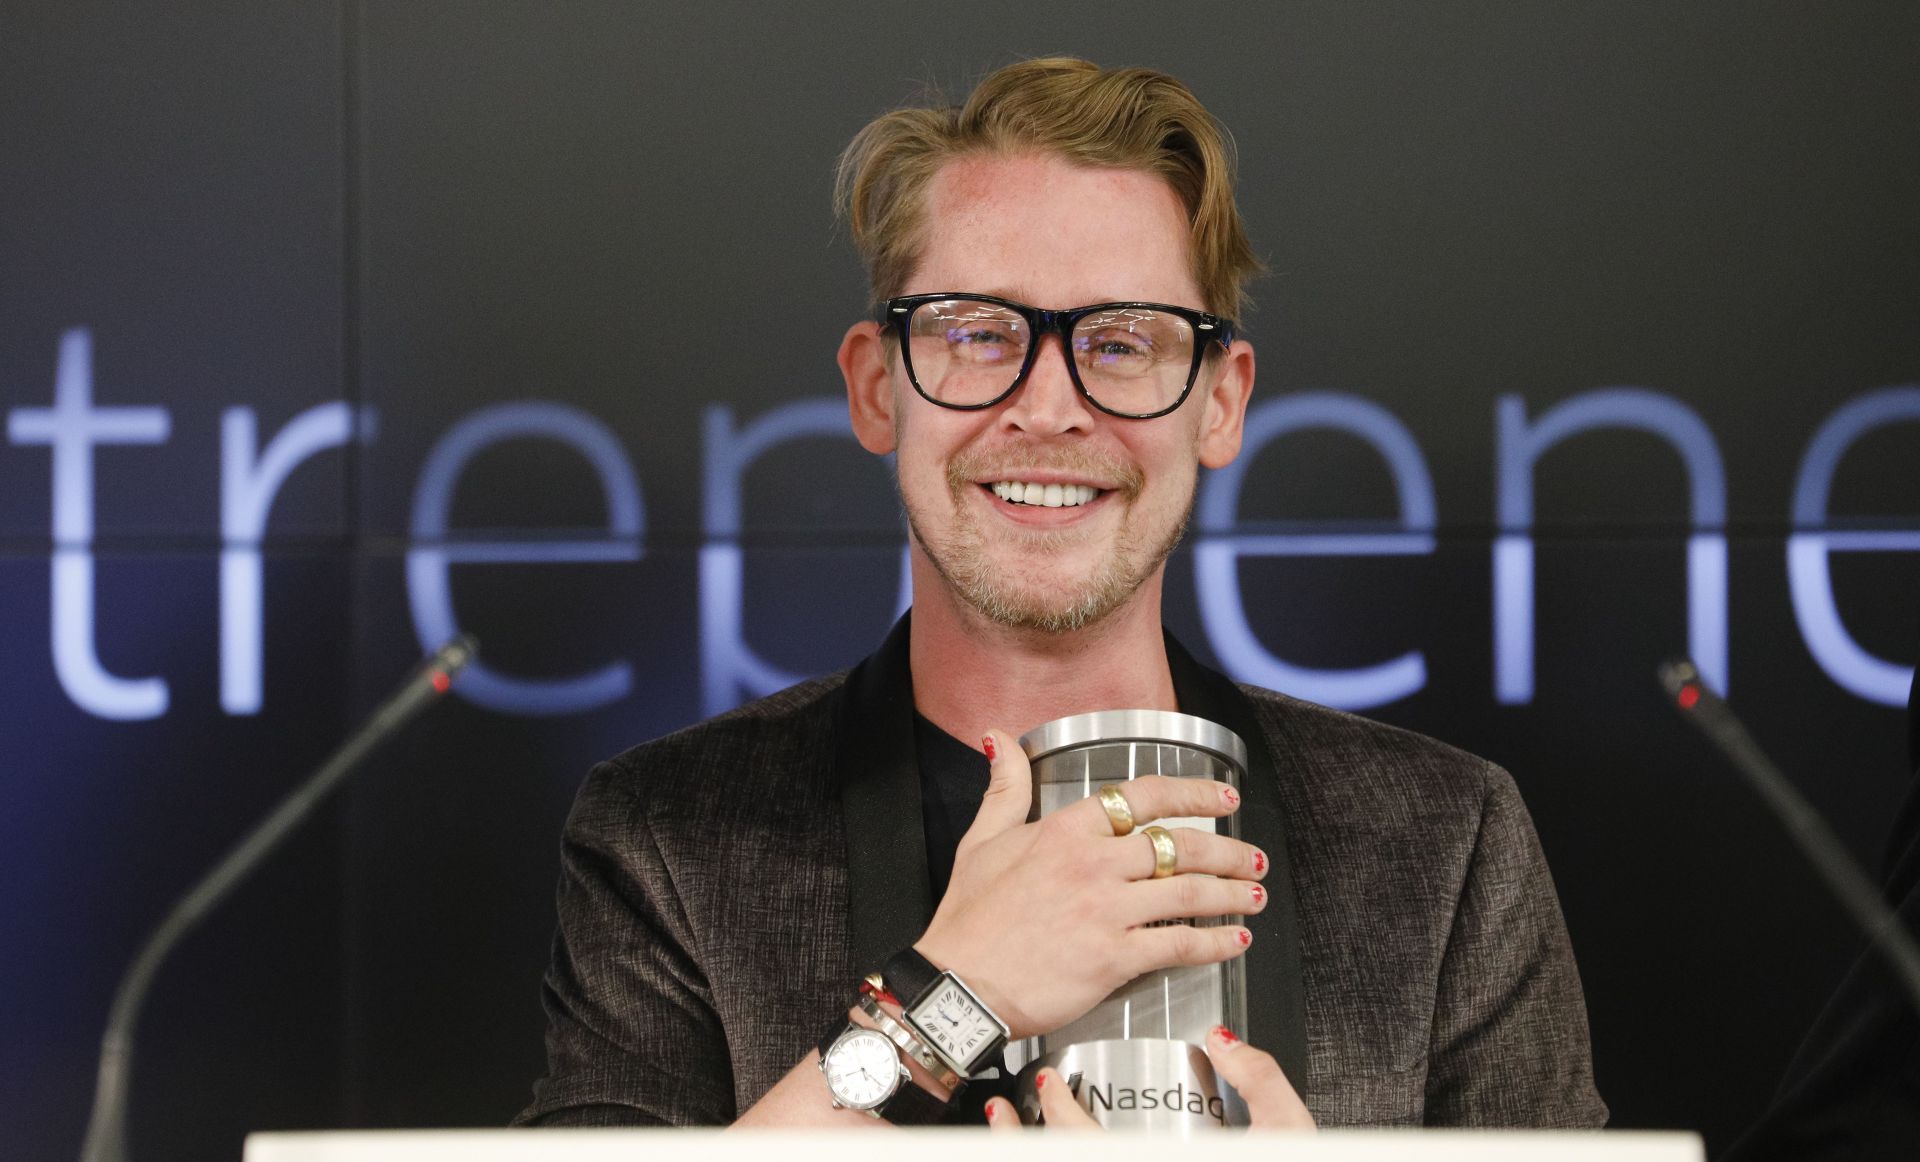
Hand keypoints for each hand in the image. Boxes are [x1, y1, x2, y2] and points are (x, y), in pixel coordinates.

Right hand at [914, 729, 1267, 1039]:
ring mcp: (1106, 911)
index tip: (1224, 797)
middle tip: (1252, 858)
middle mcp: (1093, 863)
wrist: (959, 986)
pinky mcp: (1113, 958)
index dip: (1194, 793)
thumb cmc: (969, 919)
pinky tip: (1235, 942)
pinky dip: (1216, 943)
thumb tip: (999, 737)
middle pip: (1182, 845)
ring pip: (1190, 893)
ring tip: (1255, 896)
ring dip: (1233, 894)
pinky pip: (1179, 945)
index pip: (1145, 796)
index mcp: (1066, 829)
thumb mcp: (980, 840)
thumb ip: (1004, 787)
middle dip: (1229, 851)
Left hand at [983, 1027, 1315, 1130]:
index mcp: (1159, 1160)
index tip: (1050, 1082)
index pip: (1088, 1145)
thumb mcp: (1288, 1129)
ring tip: (1001, 1120)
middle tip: (1007, 1101)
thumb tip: (1224, 1038)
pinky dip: (1036, 1152)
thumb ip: (1260, 1081)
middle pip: (1060, 1159)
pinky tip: (1026, 1135)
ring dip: (1019, 1149)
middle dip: (1020, 1136)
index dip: (1059, 1113)